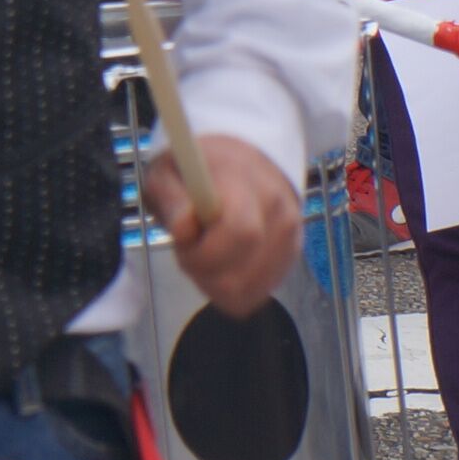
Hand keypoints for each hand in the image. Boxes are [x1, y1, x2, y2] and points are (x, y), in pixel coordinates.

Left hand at [142, 138, 299, 318]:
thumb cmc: (197, 171)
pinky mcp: (288, 262)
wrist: (243, 164)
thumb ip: (172, 199)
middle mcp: (279, 214)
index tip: (181, 242)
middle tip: (187, 250)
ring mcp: (290, 241)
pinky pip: (254, 295)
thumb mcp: (168, 171)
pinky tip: (218, 266)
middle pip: (243, 273)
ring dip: (214, 283)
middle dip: (203, 271)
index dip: (204, 252)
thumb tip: (185, 228)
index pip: (241, 233)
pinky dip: (229, 290)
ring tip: (203, 255)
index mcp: (249, 186)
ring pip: (248, 291)